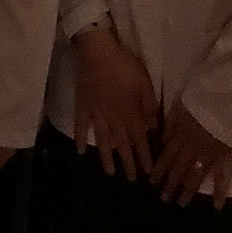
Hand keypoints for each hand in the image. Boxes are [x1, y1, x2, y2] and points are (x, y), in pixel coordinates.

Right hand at [70, 26, 159, 179]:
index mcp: (129, 112)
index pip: (139, 139)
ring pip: (102, 140)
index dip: (144, 156)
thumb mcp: (144, 82)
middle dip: (128, 163)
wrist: (98, 52)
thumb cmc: (124, 65)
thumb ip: (149, 105)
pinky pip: (80, 126)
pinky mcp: (82, 106)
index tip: (148, 172)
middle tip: (132, 180)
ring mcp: (96, 113)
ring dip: (106, 157)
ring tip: (109, 173)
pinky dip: (79, 139)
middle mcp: (113, 117)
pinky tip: (79, 151)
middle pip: (122, 144)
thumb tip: (152, 128)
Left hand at [150, 102, 231, 207]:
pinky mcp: (224, 160)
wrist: (227, 104)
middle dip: (169, 185)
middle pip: (177, 170)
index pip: (166, 157)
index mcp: (180, 137)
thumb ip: (171, 125)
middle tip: (164, 199)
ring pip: (194, 178)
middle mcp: (191, 151)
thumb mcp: (181, 108)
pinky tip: (216, 207)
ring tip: (181, 204)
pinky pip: (222, 179)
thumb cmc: (204, 102)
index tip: (151, 182)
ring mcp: (208, 158)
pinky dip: (219, 193)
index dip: (158, 170)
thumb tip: (162, 141)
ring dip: (187, 192)